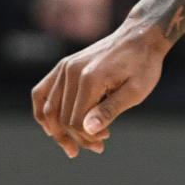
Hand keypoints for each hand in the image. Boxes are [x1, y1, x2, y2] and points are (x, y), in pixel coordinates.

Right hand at [31, 19, 169, 157]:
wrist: (140, 37)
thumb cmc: (142, 65)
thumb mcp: (136, 91)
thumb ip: (111, 110)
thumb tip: (88, 130)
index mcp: (90, 79)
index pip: (76, 121)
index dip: (87, 138)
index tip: (103, 144)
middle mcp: (71, 71)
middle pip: (62, 118)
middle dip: (77, 138)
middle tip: (97, 147)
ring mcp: (64, 67)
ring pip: (48, 108)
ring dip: (57, 131)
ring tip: (72, 146)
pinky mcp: (63, 66)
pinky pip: (42, 92)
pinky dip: (44, 112)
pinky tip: (51, 128)